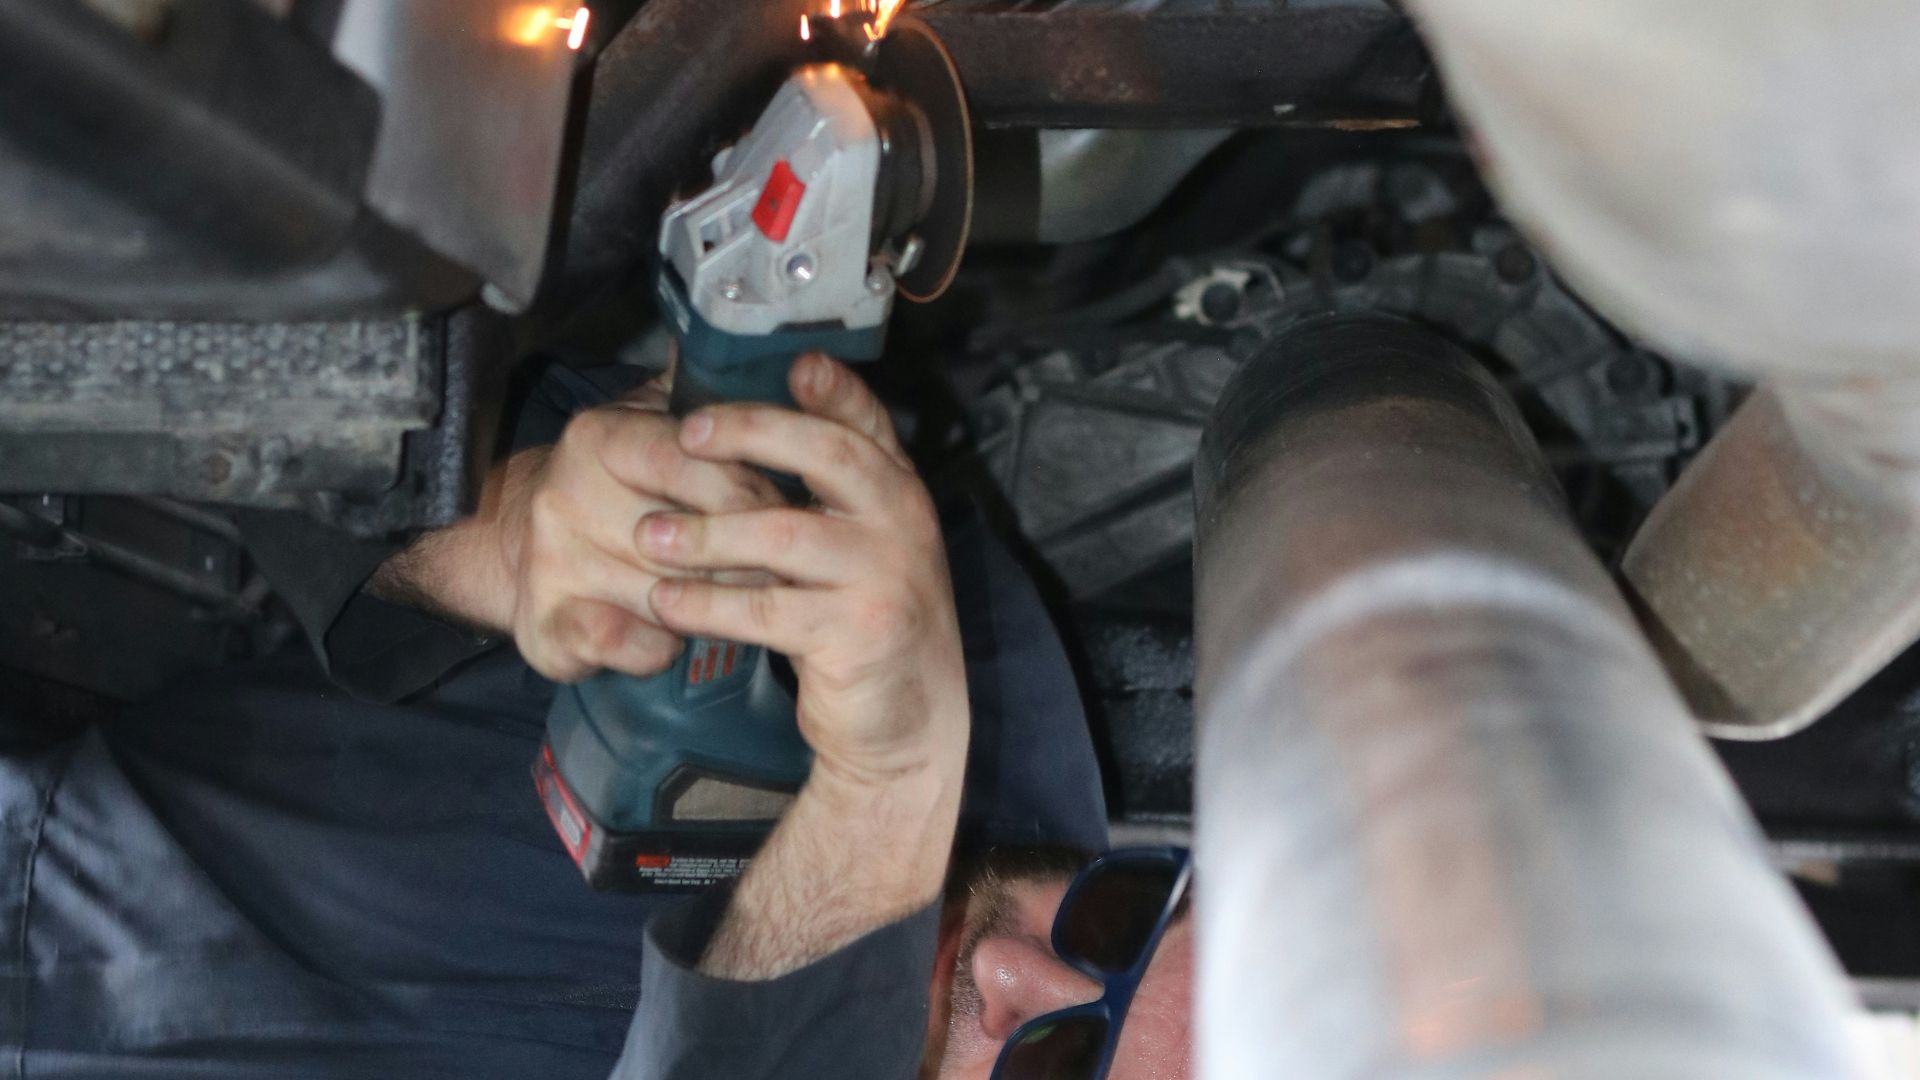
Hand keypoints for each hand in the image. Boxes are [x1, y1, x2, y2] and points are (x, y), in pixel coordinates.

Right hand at [371, 375, 783, 681]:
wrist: (520, 547)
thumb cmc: (617, 484)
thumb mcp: (651, 422)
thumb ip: (702, 393)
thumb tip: (770, 350)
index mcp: (599, 437)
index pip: (689, 460)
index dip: (748, 489)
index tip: (784, 507)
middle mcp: (564, 497)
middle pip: (686, 536)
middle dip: (744, 556)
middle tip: (779, 566)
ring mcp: (551, 564)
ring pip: (667, 596)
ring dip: (713, 606)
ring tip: (736, 600)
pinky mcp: (546, 626)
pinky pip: (629, 646)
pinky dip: (662, 647)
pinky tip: (675, 636)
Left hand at [637, 354, 969, 790]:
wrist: (907, 721)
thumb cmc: (864, 621)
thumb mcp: (861, 547)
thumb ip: (827, 494)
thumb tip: (752, 427)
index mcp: (901, 492)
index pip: (869, 422)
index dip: (833, 387)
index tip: (790, 364)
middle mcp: (905, 521)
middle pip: (827, 453)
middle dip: (750, 434)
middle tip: (682, 437)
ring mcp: (888, 576)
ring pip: (782, 534)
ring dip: (705, 533)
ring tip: (648, 537)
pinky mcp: (860, 633)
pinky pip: (766, 609)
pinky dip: (708, 604)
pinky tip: (667, 602)